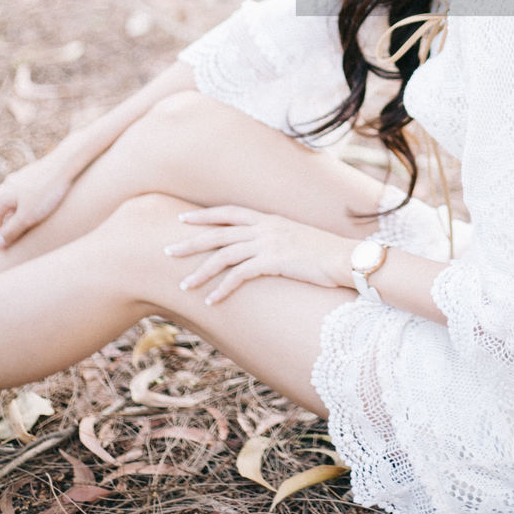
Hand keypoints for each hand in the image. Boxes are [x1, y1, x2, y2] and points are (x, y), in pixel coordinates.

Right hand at [0, 156, 73, 248]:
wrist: (66, 163)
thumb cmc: (46, 192)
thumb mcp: (27, 217)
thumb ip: (11, 231)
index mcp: (1, 196)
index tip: (4, 245)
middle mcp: (7, 185)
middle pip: (1, 209)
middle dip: (7, 224)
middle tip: (13, 238)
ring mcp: (20, 178)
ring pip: (14, 201)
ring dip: (17, 214)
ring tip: (28, 225)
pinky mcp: (34, 175)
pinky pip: (26, 193)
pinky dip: (28, 204)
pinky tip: (40, 208)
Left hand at [163, 205, 352, 304]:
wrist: (347, 257)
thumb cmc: (326, 253)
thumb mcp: (298, 238)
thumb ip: (278, 239)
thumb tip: (266, 249)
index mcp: (270, 218)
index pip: (229, 212)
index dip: (204, 216)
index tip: (183, 218)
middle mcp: (265, 227)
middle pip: (218, 232)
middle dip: (190, 241)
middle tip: (167, 250)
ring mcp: (269, 243)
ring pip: (224, 255)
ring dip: (201, 271)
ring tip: (183, 285)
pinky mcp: (274, 262)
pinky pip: (239, 276)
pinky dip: (222, 289)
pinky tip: (211, 301)